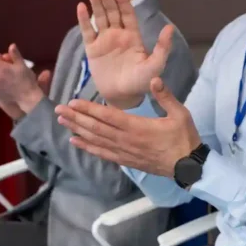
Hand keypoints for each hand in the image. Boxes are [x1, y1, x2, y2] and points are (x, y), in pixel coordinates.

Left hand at [55, 77, 200, 176]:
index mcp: (137, 127)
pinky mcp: (125, 160)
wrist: (187, 166)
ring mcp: (124, 152)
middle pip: (96, 128)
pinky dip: (87, 147)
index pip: (108, 116)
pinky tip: (75, 141)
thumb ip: (166, 97)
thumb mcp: (180, 114)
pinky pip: (102, 153)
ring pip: (96, 140)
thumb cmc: (184, 138)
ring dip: (77, 130)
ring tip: (62, 122)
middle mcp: (126, 140)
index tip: (73, 102)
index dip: (89, 109)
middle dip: (76, 118)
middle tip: (59, 110)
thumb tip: (154, 79)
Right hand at [79, 0, 173, 109]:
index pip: (127, 14)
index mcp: (133, 36)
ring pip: (99, 17)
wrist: (123, 96)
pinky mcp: (92, 49)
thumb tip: (170, 28)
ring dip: (96, 2)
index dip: (123, 0)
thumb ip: (163, 47)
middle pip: (112, 11)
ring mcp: (104, 40)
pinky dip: (83, 19)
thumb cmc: (142, 81)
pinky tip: (80, 7)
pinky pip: (87, 31)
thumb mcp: (156, 64)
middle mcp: (118, 34)